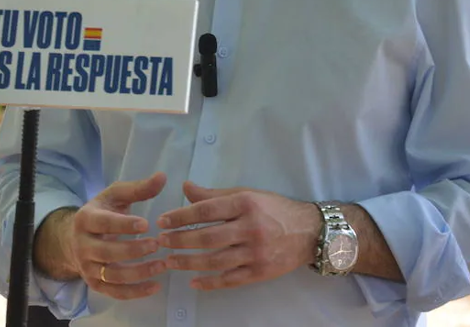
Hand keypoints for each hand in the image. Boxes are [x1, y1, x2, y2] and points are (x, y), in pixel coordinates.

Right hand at [70, 172, 168, 299]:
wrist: (74, 238)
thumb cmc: (102, 212)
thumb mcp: (115, 196)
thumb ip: (138, 189)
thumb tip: (163, 177)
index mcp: (86, 219)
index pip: (103, 223)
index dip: (124, 225)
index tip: (147, 225)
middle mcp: (83, 245)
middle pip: (107, 252)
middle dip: (133, 250)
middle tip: (157, 244)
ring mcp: (88, 267)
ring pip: (112, 275)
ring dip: (138, 272)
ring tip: (162, 265)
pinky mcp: (95, 284)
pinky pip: (115, 292)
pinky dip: (135, 292)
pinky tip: (156, 286)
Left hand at [157, 182, 321, 291]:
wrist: (309, 231)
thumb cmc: (274, 209)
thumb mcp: (247, 194)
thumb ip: (215, 194)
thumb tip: (185, 187)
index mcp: (246, 204)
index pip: (207, 210)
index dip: (181, 216)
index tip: (162, 221)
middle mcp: (250, 228)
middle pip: (208, 237)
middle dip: (180, 241)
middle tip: (160, 243)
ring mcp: (256, 253)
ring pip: (216, 261)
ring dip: (189, 263)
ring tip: (170, 262)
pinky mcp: (260, 272)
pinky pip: (230, 279)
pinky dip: (210, 282)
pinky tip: (193, 281)